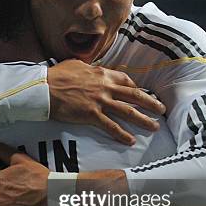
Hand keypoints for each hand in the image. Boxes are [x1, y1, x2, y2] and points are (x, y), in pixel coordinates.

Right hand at [47, 60, 164, 144]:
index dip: (136, 88)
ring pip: (127, 111)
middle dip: (150, 102)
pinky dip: (121, 134)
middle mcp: (105, 87)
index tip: (142, 93)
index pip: (125, 80)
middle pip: (133, 95)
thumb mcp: (76, 65)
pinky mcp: (91, 115)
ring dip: (143, 119)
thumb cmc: (57, 75)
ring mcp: (99, 101)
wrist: (44, 88)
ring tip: (154, 126)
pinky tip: (130, 140)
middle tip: (161, 109)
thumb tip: (93, 69)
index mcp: (102, 74)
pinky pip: (110, 126)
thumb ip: (89, 68)